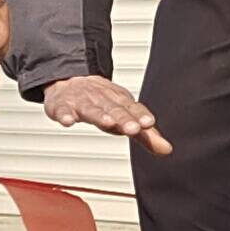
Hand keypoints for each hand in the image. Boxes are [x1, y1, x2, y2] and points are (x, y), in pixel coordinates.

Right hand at [42, 77, 171, 155]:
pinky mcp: (62, 106)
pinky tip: (67, 121)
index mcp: (120, 102)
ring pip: (91, 109)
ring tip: (107, 123)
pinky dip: (65, 115)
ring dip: (100, 115)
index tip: (148, 124)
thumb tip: (167, 149)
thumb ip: (146, 135)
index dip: (140, 116)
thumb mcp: (126, 116)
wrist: (70, 80)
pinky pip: (63, 110)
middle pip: (114, 110)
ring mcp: (82, 102)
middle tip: (133, 128)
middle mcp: (102, 100)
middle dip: (124, 118)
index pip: (133, 109)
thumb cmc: (102, 102)